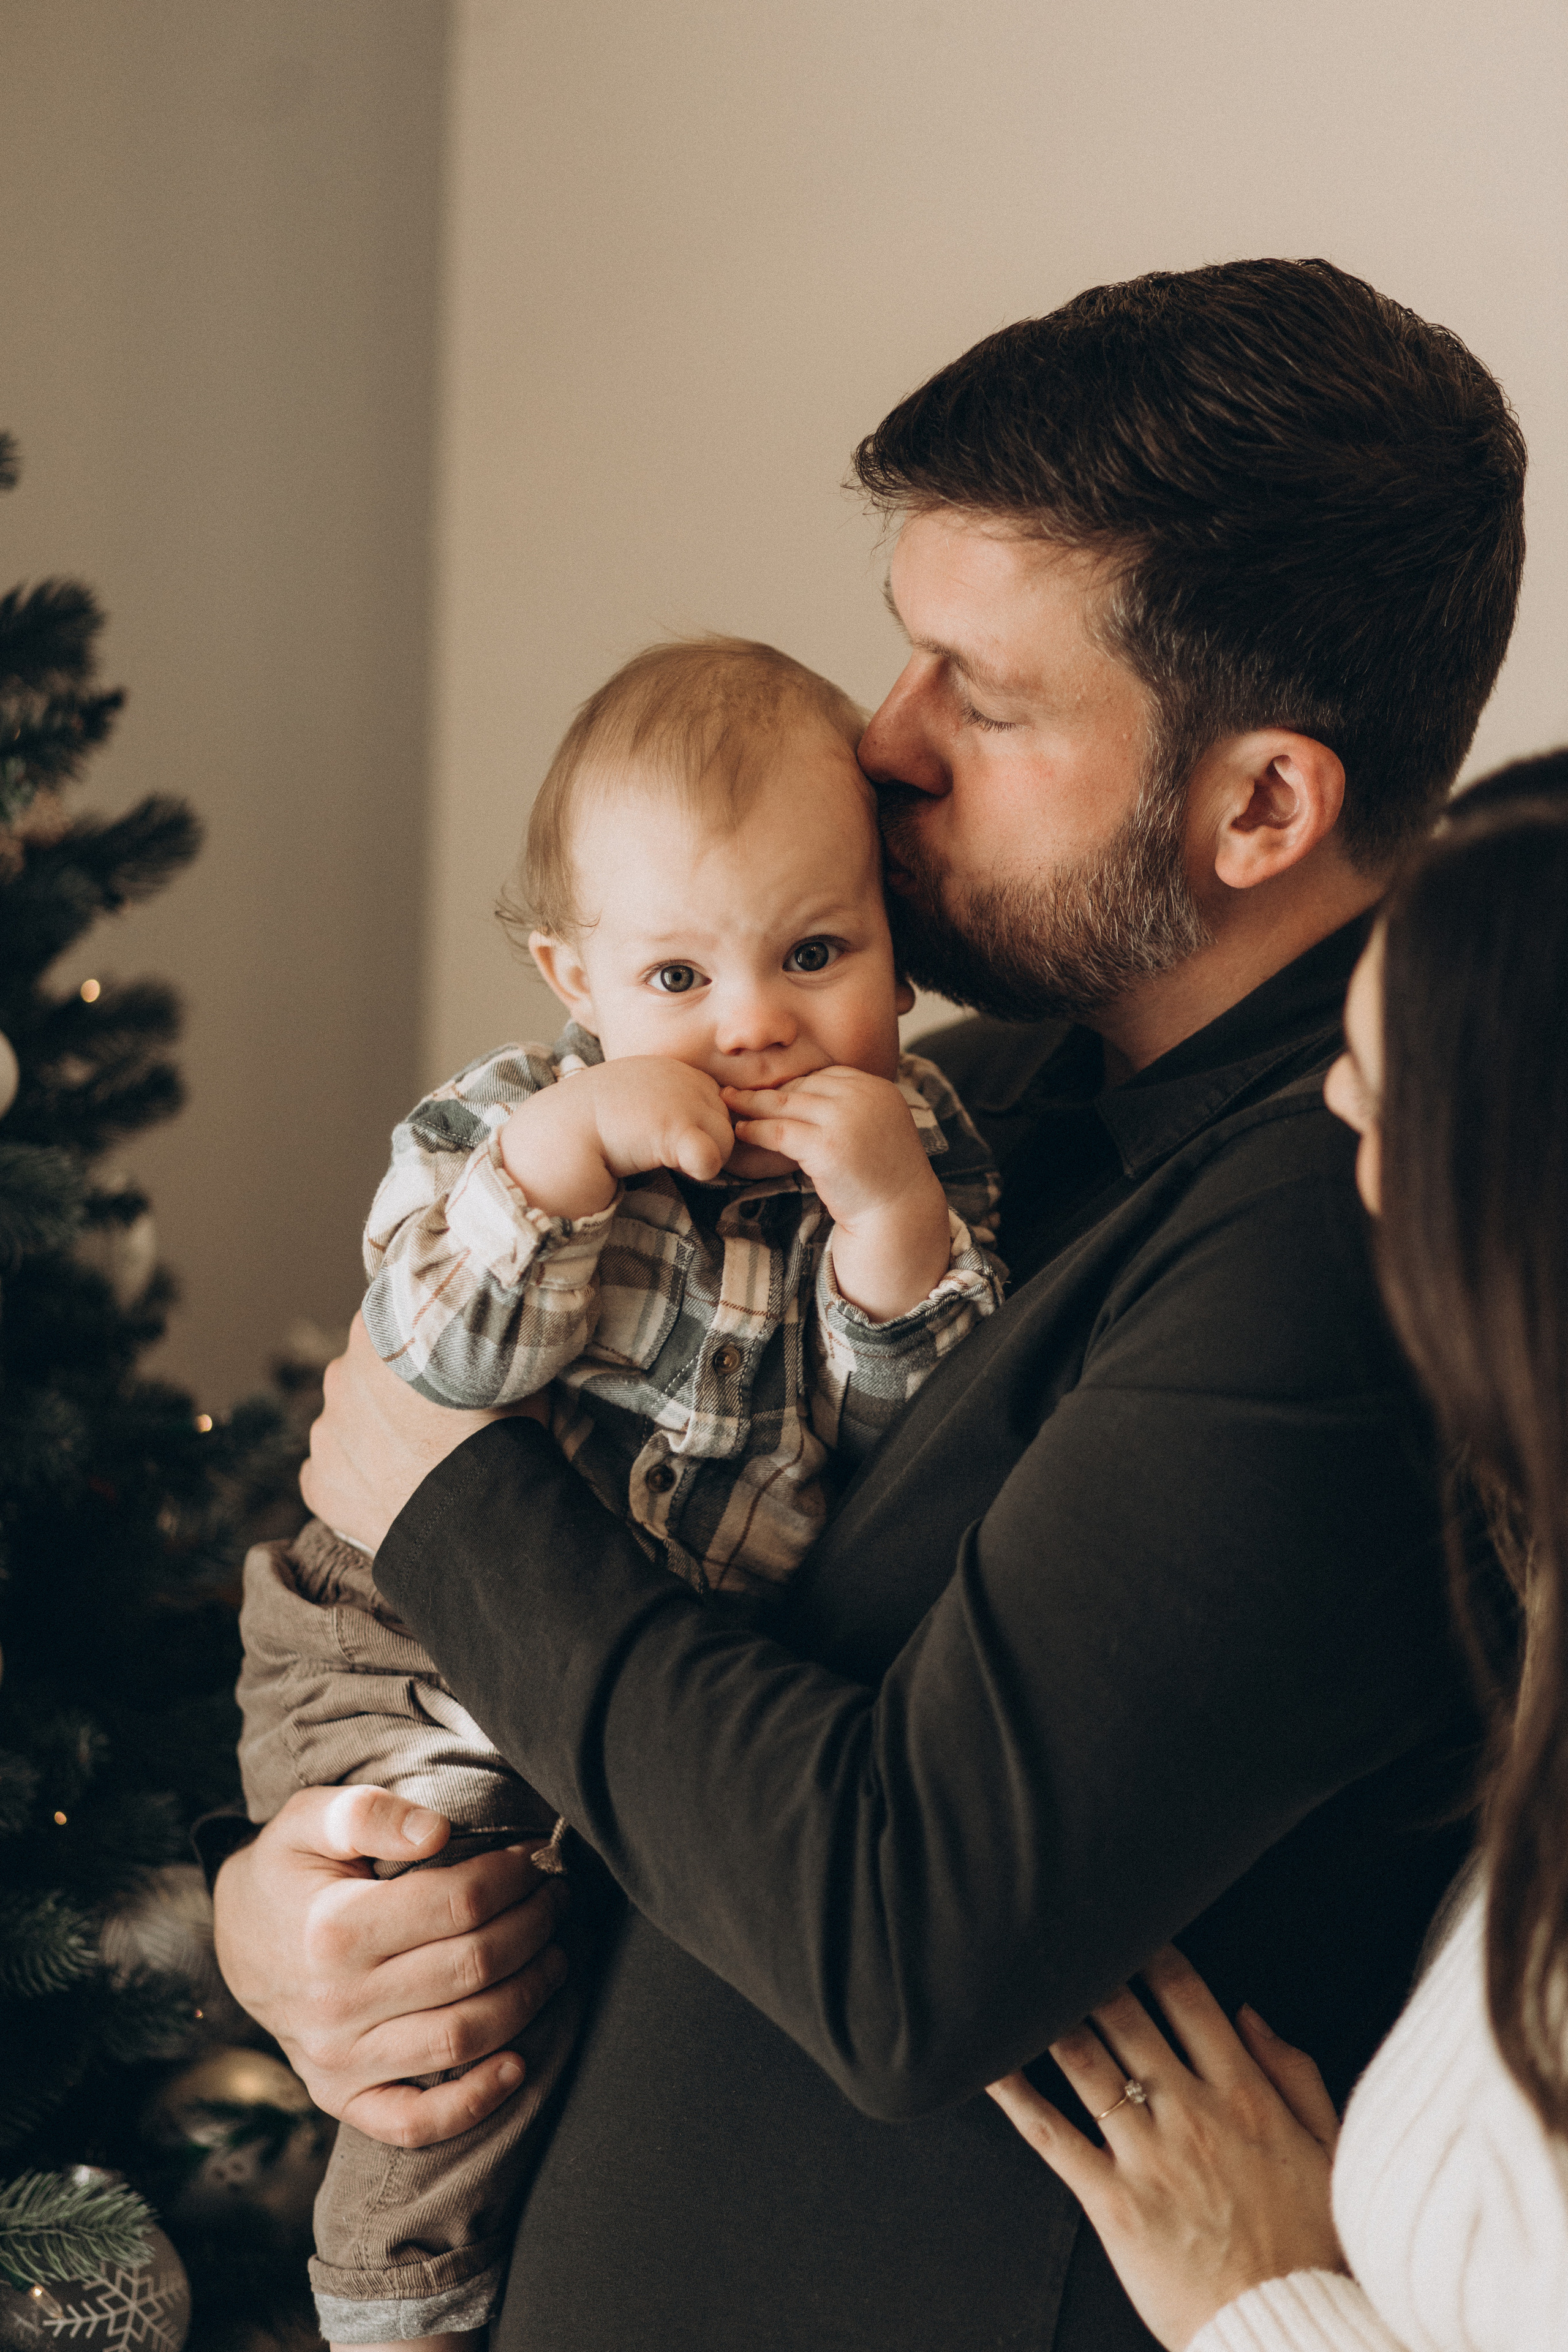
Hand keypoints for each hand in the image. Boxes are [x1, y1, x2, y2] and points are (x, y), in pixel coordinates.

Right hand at [212, 1786, 570, 2147]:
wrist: (237, 1937)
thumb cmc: (290, 1869)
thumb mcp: (311, 1818)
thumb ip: (369, 1812)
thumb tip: (437, 1833)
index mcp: (333, 1929)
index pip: (459, 1904)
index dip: (512, 1878)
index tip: (534, 1859)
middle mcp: (337, 2004)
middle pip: (472, 1968)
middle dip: (533, 1927)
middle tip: (556, 1899)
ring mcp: (338, 2061)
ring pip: (462, 2038)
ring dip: (528, 1996)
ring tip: (555, 1955)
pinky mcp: (341, 2097)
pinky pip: (415, 2122)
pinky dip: (474, 2103)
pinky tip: (519, 2064)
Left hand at [299, 1312, 528, 1552]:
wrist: (481, 1523)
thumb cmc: (502, 1437)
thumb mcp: (508, 1370)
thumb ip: (483, 1345)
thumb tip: (494, 1330)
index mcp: (379, 1336)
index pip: (391, 1323)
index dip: (417, 1346)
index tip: (438, 1365)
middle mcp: (340, 1376)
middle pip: (364, 1374)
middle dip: (392, 1392)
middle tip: (435, 1419)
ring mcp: (324, 1433)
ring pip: (347, 1424)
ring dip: (373, 1437)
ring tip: (417, 1463)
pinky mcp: (318, 1484)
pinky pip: (332, 1473)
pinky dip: (357, 1480)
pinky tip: (394, 1492)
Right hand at [499, 1057, 734, 1213]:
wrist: (554, 1135)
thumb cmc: (588, 1126)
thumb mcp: (634, 1102)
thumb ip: (666, 1106)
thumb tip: (695, 1139)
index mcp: (671, 1068)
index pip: (716, 1104)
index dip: (699, 1131)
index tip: (664, 1142)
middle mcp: (683, 1076)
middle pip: (725, 1123)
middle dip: (703, 1145)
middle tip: (662, 1154)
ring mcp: (682, 1099)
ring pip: (724, 1143)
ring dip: (699, 1160)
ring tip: (659, 1159)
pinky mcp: (677, 1128)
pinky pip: (712, 1157)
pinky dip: (702, 1169)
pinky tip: (673, 1168)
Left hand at [724, 1068, 951, 1319]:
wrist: (900, 1214)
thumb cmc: (883, 1178)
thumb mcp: (875, 1130)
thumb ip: (851, 1109)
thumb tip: (807, 1096)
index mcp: (878, 1088)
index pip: (826, 1075)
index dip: (795, 1084)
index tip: (771, 1092)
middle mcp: (864, 1097)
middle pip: (804, 1085)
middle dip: (770, 1090)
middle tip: (735, 1091)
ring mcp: (846, 1120)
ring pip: (786, 1104)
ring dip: (752, 1104)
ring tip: (728, 1103)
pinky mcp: (827, 1147)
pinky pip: (779, 1131)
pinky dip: (755, 1130)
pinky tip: (741, 1132)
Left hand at [987, 1947, 1343, 2351]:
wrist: (1291, 2329)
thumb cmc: (1314, 2245)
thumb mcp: (1328, 2149)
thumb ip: (1293, 2073)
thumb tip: (1247, 2012)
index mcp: (1244, 2094)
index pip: (1187, 1998)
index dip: (1152, 1952)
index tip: (1126, 1924)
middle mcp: (1191, 2113)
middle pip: (1126, 2017)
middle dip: (1091, 1972)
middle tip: (1060, 1939)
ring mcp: (1149, 2156)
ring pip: (1085, 2062)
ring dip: (1050, 2016)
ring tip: (1021, 1981)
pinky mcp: (1113, 2202)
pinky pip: (1052, 2136)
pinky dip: (1015, 2094)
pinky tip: (989, 2062)